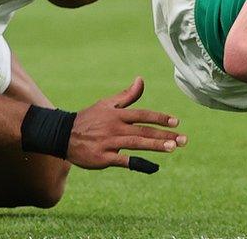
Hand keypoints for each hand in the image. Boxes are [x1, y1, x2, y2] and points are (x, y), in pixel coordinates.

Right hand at [67, 77, 185, 172]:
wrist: (63, 135)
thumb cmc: (89, 118)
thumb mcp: (107, 104)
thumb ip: (127, 95)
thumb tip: (141, 79)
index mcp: (117, 114)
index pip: (143, 115)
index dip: (160, 118)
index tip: (176, 122)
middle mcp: (115, 128)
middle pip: (143, 130)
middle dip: (165, 135)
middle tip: (184, 139)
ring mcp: (109, 143)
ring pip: (136, 144)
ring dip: (156, 145)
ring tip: (173, 148)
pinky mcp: (103, 158)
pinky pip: (124, 161)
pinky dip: (139, 164)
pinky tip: (154, 167)